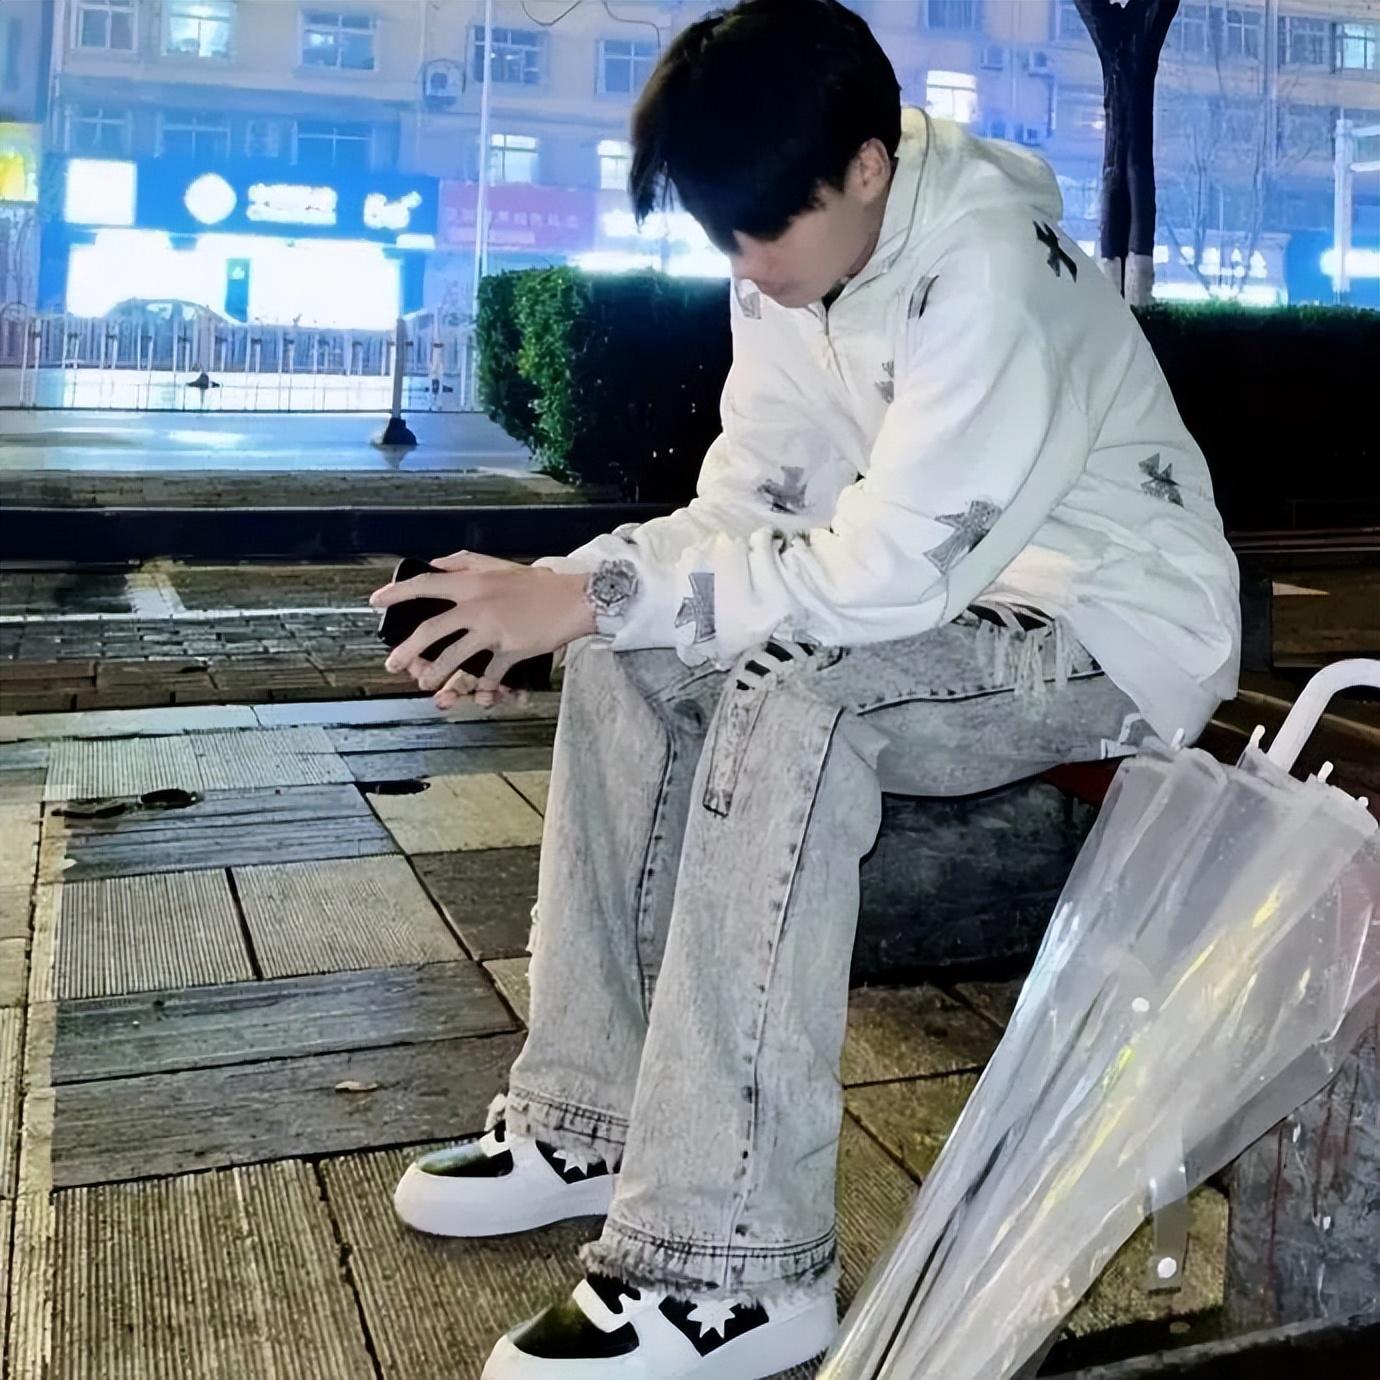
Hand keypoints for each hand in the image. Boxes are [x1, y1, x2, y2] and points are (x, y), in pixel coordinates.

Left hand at [370, 551, 594, 708]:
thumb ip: (465, 561)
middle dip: (409, 648)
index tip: (376, 602)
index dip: (398, 593)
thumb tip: (437, 563)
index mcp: (472, 582)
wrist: (574, 599)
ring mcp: (494, 629)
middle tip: (393, 664)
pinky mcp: (512, 649)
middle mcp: (478, 604)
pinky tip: (479, 697)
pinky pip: (491, 674)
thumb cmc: (536, 583)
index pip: (427, 584)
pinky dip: (484, 688)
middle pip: (433, 628)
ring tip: (425, 685)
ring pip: (456, 655)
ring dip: (438, 673)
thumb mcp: (497, 564)